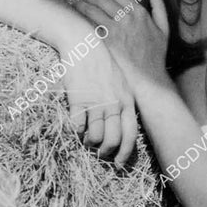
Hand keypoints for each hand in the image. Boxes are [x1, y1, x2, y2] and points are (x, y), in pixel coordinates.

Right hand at [57, 32, 136, 165]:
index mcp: (127, 100)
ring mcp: (96, 102)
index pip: (130, 135)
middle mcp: (113, 104)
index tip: (120, 164)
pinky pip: (77, 126)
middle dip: (106, 153)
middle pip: (112, 140)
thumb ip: (123, 102)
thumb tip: (121, 125)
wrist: (83, 42)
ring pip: (95, 137)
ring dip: (90, 143)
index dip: (125, 153)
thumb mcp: (121, 80)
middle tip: (100, 155)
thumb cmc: (102, 61)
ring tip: (87, 140)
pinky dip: (76, 131)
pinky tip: (76, 128)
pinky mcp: (78, 99)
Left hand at [74, 0, 168, 88]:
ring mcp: (117, 28)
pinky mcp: (107, 39)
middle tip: (84, 0)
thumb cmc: (157, 55)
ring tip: (76, 5)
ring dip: (83, 4)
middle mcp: (128, 17)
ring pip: (94, 8)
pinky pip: (91, 22)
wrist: (149, 76)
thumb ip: (159, 6)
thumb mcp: (164, 28)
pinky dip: (83, 17)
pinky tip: (78, 18)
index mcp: (140, 12)